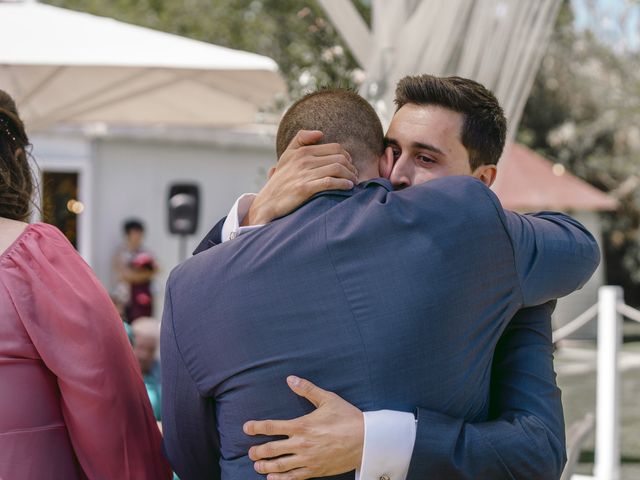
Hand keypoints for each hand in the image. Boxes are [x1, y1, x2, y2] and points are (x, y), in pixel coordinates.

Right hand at [243, 130, 357, 225]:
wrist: (268, 202)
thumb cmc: (281, 180)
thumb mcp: (286, 156)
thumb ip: (300, 140)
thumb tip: (320, 133)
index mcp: (302, 151)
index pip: (335, 147)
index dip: (347, 156)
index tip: (350, 165)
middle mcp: (304, 160)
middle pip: (339, 158)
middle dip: (351, 167)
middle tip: (355, 175)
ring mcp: (304, 174)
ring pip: (337, 169)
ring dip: (350, 176)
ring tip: (353, 182)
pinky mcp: (305, 188)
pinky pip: (330, 182)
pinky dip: (343, 184)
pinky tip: (348, 187)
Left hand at [243, 376, 363, 479]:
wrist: (366, 440)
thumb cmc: (347, 417)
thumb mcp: (327, 399)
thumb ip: (307, 389)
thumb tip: (290, 379)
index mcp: (302, 426)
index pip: (272, 427)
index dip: (256, 427)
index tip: (246, 428)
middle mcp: (301, 444)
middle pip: (271, 449)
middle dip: (257, 451)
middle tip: (250, 452)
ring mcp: (308, 459)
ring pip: (280, 466)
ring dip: (265, 467)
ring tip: (257, 466)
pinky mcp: (315, 471)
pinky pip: (294, 478)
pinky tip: (273, 479)